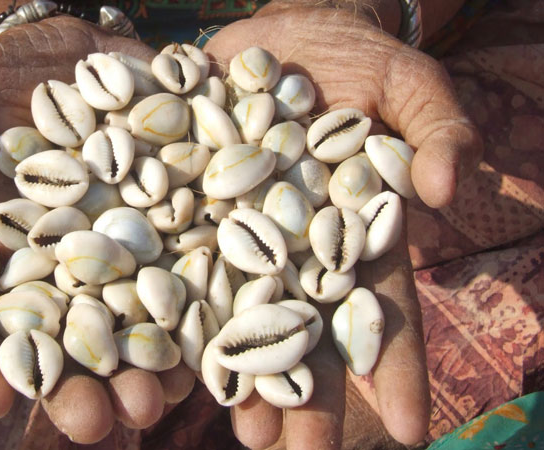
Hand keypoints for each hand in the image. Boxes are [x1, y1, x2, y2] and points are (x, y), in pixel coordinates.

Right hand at [0, 17, 195, 442]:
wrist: (83, 50)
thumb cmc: (8, 73)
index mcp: (2, 244)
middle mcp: (63, 260)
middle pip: (68, 337)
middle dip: (80, 385)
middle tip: (96, 423)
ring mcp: (122, 247)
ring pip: (131, 323)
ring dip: (144, 369)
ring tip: (155, 403)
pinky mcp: (174, 224)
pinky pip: (186, 275)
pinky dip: (196, 314)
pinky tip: (204, 352)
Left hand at [201, 2, 481, 446]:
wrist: (274, 37)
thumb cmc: (350, 63)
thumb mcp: (404, 83)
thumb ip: (435, 128)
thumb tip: (446, 187)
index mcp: (352, 233)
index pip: (380, 306)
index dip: (395, 366)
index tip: (411, 430)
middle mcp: (292, 249)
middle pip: (302, 331)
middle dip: (304, 394)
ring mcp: (234, 236)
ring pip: (237, 317)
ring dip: (238, 375)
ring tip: (240, 429)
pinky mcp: (184, 213)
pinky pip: (175, 266)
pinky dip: (169, 310)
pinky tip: (163, 359)